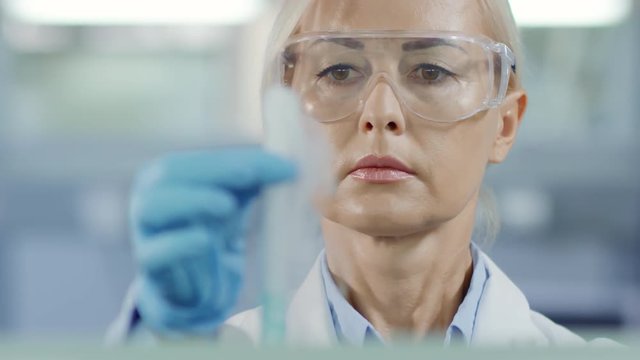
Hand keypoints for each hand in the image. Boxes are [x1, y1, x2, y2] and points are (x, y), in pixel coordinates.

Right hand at [131, 147, 295, 333]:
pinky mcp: (151, 266)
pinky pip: (155, 252)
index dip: (234, 159)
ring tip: (227, 204)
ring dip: (192, 200)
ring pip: (154, 207)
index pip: (200, 160)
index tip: (277, 165)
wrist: (196, 289)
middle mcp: (151, 197)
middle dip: (214, 171)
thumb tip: (290, 166)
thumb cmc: (215, 232)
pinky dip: (180, 244)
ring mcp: (145, 231)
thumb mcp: (236, 200)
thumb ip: (256, 180)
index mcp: (170, 176)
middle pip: (170, 173)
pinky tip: (205, 240)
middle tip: (250, 174)